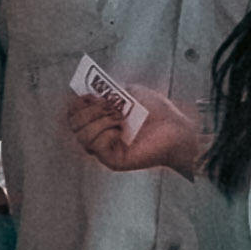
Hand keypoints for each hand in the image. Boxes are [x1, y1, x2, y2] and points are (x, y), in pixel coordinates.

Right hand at [60, 64, 208, 176]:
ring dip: (99, 121)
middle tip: (109, 106)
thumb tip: (90, 89)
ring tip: (119, 119)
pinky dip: (106, 135)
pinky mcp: (112, 160)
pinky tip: (121, 133)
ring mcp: (105, 150)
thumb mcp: (131, 91)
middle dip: (89, 111)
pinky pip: (96, 147)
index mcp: (101, 119)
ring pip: (82, 136)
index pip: (73, 115)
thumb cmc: (158, 113)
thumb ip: (109, 89)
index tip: (87, 95)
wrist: (177, 128)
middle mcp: (99, 136)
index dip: (75, 104)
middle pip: (74, 124)